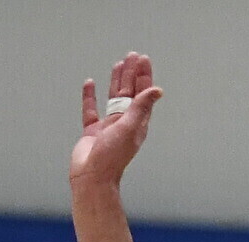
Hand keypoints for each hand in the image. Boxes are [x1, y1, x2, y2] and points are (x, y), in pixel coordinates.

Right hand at [71, 51, 161, 190]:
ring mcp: (108, 127)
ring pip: (113, 98)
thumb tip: (157, 90)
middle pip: (129, 93)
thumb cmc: (112, 157)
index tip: (143, 60)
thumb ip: (140, 107)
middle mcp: (124, 123)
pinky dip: (90, 96)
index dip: (144, 76)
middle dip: (131, 74)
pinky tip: (90, 84)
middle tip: (132, 56)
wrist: (91, 178)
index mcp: (136, 123)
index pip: (142, 94)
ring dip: (116, 81)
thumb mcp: (129, 128)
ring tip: (118, 65)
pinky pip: (91, 110)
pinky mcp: (92, 131)